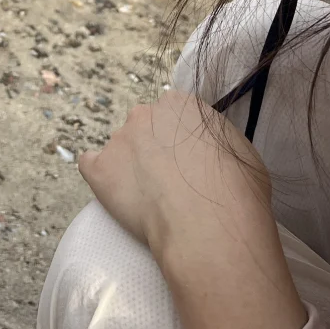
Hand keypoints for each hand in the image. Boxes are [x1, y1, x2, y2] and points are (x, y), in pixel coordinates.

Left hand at [79, 89, 272, 267]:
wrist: (209, 225)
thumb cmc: (236, 191)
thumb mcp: (240, 151)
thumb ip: (213, 139)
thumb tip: (205, 149)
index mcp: (181, 103)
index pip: (173, 114)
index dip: (180, 140)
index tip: (187, 162)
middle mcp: (146, 113)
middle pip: (145, 127)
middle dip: (153, 149)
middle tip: (169, 182)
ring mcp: (119, 139)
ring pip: (120, 149)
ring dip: (130, 166)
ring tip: (148, 199)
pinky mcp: (99, 169)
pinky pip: (90, 164)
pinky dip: (100, 176)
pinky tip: (112, 192)